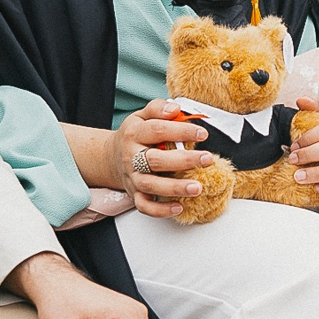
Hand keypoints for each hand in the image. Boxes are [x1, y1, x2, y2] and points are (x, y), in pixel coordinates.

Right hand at [114, 100, 214, 218]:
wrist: (111, 157)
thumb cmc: (135, 135)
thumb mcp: (142, 115)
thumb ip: (158, 108)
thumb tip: (175, 108)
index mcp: (134, 134)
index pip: (158, 130)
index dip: (181, 131)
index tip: (203, 134)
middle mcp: (132, 157)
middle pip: (156, 160)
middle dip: (184, 161)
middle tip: (207, 159)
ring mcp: (133, 177)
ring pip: (151, 185)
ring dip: (175, 188)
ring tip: (197, 188)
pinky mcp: (134, 193)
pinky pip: (145, 206)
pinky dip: (160, 210)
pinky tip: (179, 207)